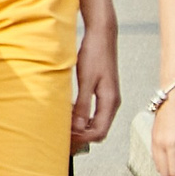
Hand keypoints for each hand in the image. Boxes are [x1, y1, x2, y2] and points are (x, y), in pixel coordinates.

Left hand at [70, 15, 119, 148]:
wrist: (102, 35)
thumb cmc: (95, 53)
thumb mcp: (86, 80)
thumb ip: (82, 105)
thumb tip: (79, 127)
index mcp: (110, 101)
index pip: (99, 132)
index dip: (82, 140)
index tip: (66, 140)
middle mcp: (112, 102)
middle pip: (98, 131)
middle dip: (81, 138)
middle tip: (62, 139)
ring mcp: (108, 98)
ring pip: (96, 123)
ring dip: (81, 128)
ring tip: (63, 128)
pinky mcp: (103, 93)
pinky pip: (94, 113)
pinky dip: (82, 118)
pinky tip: (69, 114)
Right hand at [151, 80, 174, 175]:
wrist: (174, 90)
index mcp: (171, 144)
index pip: (174, 173)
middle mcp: (159, 144)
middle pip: (164, 174)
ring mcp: (154, 140)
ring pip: (159, 168)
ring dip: (173, 174)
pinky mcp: (153, 137)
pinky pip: (157, 158)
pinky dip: (167, 165)